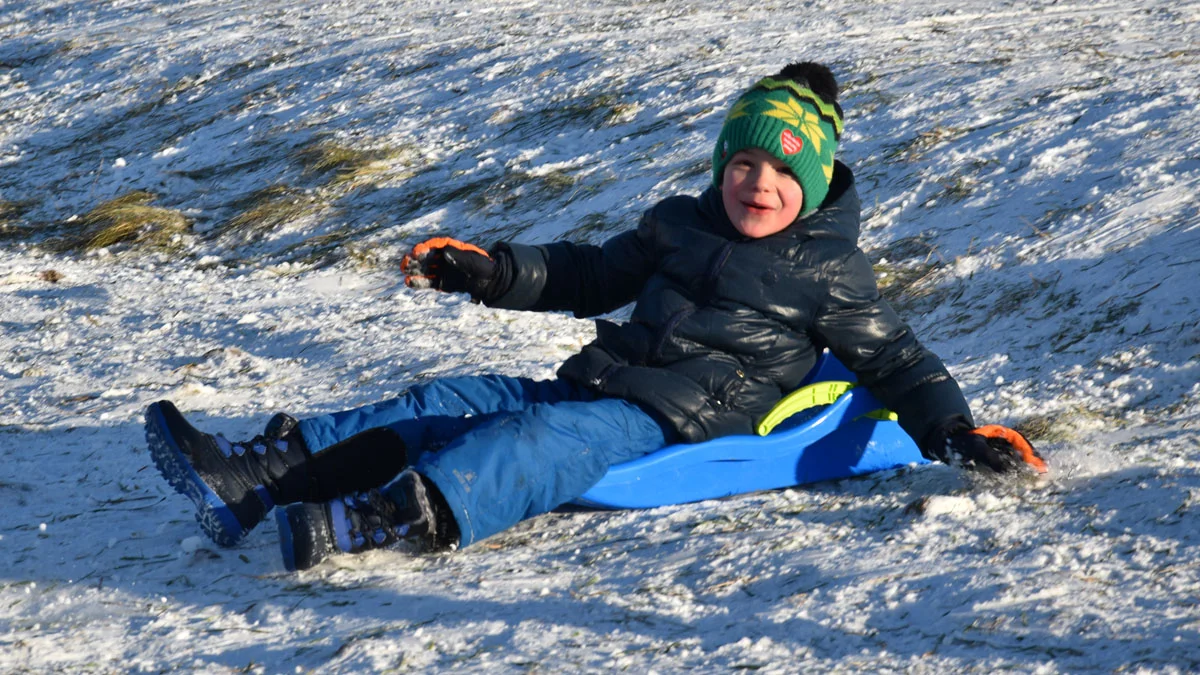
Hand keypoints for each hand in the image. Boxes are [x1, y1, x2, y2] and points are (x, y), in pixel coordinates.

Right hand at [402, 237, 496, 298]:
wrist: (490, 281)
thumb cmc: (483, 267)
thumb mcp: (472, 260)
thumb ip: (458, 256)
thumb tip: (445, 253)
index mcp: (452, 249)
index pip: (435, 246)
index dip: (425, 248)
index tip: (417, 251)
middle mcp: (445, 259)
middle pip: (427, 257)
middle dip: (416, 259)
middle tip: (405, 261)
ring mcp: (443, 271)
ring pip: (425, 269)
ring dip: (414, 269)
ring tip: (403, 270)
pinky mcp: (442, 283)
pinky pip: (429, 282)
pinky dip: (419, 282)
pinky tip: (409, 282)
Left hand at [929, 423, 1047, 473]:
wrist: (950, 446)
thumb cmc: (963, 443)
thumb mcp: (976, 448)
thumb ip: (990, 458)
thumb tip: (1006, 470)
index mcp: (1002, 434)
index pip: (1019, 442)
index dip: (1030, 453)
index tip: (1037, 463)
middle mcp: (1004, 443)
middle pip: (1022, 451)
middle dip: (1032, 461)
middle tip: (1043, 472)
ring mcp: (1002, 451)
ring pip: (1018, 459)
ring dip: (1027, 468)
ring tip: (1037, 477)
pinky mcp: (998, 461)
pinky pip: (1010, 466)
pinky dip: (1017, 473)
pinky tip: (1022, 481)